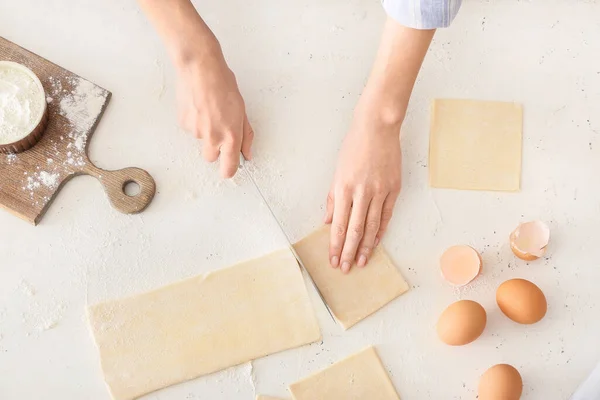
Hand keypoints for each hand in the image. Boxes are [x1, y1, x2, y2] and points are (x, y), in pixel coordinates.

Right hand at [176, 42, 252, 177]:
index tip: (229, 168)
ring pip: (201, 140)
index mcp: (230, 135)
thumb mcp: (242, 110)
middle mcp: (212, 137)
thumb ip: (245, 135)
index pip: (229, 167)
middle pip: (211, 158)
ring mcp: (196, 132)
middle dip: (216, 149)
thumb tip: (247, 153)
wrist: (199, 68)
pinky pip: (191, 129)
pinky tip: (198, 106)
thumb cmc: (223, 84)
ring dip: (205, 131)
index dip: (229, 170)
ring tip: (209, 109)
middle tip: (219, 129)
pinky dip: (195, 121)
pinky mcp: (183, 124)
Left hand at [324, 97, 401, 273]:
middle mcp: (362, 193)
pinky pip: (387, 215)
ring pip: (372, 226)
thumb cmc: (354, 147)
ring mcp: (380, 191)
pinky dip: (381, 231)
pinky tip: (376, 243)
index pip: (339, 225)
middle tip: (346, 268)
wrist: (377, 129)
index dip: (336, 245)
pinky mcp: (394, 189)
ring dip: (366, 247)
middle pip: (354, 230)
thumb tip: (329, 221)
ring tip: (362, 262)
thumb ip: (332, 198)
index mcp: (344, 188)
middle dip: (349, 252)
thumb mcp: (337, 171)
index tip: (334, 259)